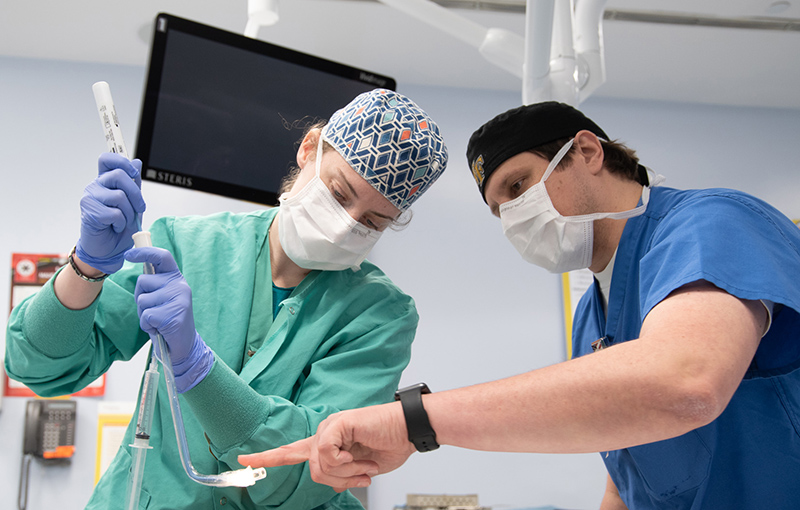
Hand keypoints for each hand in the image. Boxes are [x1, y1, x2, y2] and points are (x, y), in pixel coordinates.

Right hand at [75, 153, 145, 273]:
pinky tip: (115, 226)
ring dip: (128, 212)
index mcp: (105, 181)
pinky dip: (121, 222)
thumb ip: (134, 184)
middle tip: (138, 208)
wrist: (109, 249)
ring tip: (122, 220)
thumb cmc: (119, 226)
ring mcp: (90, 198)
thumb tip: (136, 162)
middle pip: (119, 176)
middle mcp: (96, 187)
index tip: (133, 172)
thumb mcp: (133, 203)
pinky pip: (115, 213)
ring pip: (119, 196)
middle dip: (136, 194)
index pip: (107, 159)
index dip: (122, 161)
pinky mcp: (90, 212)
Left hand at [125, 247, 213, 392]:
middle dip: (140, 296)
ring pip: (142, 300)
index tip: (128, 254)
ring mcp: (177, 300)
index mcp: (177, 279)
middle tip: (153, 309)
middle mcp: (180, 286)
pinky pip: (145, 316)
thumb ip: (156, 283)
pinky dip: (147, 325)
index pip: (162, 257)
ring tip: (158, 320)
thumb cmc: (169, 320)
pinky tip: (159, 329)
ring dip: (144, 314)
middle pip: (143, 280)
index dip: (144, 252)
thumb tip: (140, 265)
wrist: (184, 345)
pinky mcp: (172, 316)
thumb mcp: (165, 296)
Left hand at [238, 403, 415, 491]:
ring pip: (321, 465)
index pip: (291, 452)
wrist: (408, 432)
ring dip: (348, 473)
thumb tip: (332, 483)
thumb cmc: (389, 446)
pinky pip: (327, 453)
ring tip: (366, 464)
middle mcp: (324, 433)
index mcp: (327, 444)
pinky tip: (360, 454)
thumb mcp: (360, 470)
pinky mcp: (338, 423)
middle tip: (362, 475)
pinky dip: (346, 461)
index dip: (267, 458)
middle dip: (338, 480)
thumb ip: (340, 475)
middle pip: (313, 470)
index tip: (242, 461)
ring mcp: (330, 426)